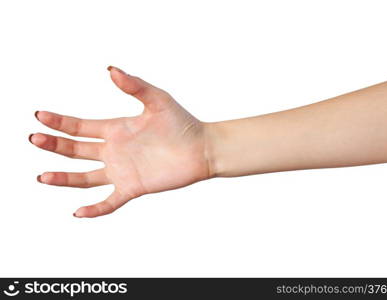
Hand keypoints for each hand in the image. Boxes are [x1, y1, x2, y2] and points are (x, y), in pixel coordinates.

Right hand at [30, 66, 210, 217]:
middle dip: (54, 146)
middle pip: (76, 150)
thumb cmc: (182, 123)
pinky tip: (78, 212)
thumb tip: (110, 69)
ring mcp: (122, 171)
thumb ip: (134, 85)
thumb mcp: (157, 99)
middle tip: (34, 139)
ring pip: (85, 178)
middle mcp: (114, 151)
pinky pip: (110, 201)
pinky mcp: (134, 187)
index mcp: (116, 129)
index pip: (80, 127)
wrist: (202, 148)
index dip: (59, 122)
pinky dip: (95, 208)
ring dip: (64, 178)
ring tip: (42, 177)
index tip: (39, 116)